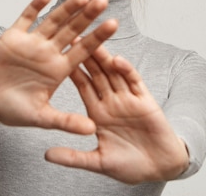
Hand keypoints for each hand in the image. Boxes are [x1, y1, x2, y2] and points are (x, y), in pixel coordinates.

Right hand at [0, 0, 116, 134]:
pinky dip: (35, 6)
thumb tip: (92, 130)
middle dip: (87, 17)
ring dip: (67, 8)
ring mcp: (32, 42)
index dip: (98, 37)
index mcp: (59, 69)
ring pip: (53, 21)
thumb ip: (65, 121)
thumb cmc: (12, 109)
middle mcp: (49, 52)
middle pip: (72, 31)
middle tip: (104, 1)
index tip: (114, 23)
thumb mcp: (40, 117)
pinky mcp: (13, 36)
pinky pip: (26, 18)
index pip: (83, 50)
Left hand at [45, 45, 189, 183]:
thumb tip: (46, 155)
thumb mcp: (98, 162)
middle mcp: (112, 102)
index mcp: (98, 113)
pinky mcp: (144, 100)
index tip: (57, 56)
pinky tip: (117, 60)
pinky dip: (126, 70)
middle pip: (96, 73)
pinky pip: (134, 81)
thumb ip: (73, 157)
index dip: (72, 71)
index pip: (83, 86)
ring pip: (113, 72)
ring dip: (104, 57)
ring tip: (93, 40)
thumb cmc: (130, 166)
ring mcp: (128, 99)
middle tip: (73, 36)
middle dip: (85, 55)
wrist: (159, 169)